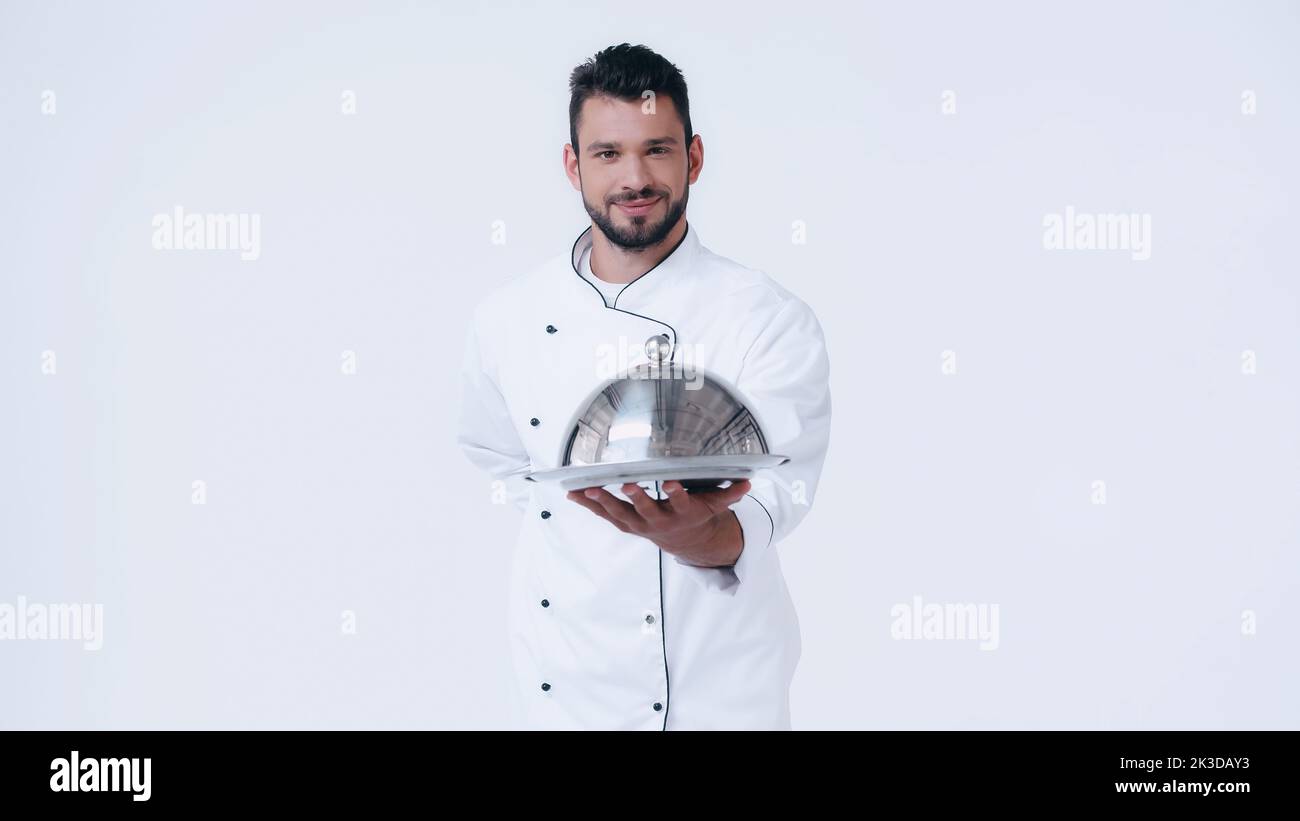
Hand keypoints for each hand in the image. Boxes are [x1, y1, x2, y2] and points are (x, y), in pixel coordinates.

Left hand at [566, 480, 750, 566]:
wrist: (683, 541)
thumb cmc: (696, 514)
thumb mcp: (714, 506)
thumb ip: (729, 494)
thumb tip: (748, 483)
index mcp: (682, 513)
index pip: (680, 502)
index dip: (675, 493)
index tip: (670, 481)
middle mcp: (659, 521)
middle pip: (646, 510)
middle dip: (636, 498)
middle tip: (625, 484)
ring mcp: (640, 524)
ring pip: (620, 514)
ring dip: (603, 502)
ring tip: (587, 490)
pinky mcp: (625, 524)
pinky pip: (605, 514)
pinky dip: (589, 505)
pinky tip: (573, 493)